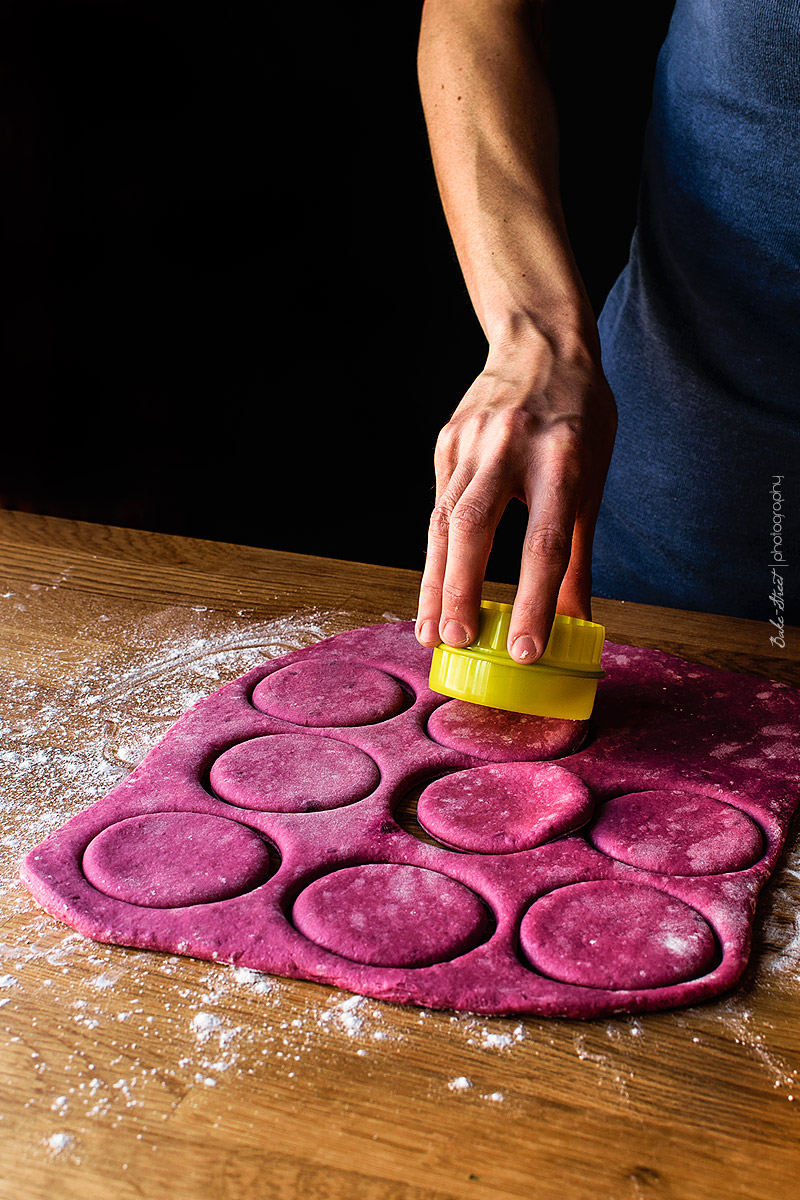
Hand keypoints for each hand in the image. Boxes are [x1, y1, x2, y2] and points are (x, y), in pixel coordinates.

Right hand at [415, 327, 616, 661]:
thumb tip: (576, 622)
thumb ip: (578, 552)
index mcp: (562, 457)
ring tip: (432, 634)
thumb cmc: (578, 415)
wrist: (540, 340)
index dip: (533, 601)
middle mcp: (511, 446)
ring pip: (444, 520)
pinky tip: (433, 592)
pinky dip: (436, 553)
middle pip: (475, 526)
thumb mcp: (592, 477)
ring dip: (436, 582)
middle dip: (461, 589)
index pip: (543, 542)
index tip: (525, 650)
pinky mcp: (446, 441)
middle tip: (456, 641)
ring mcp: (471, 440)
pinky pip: (438, 506)